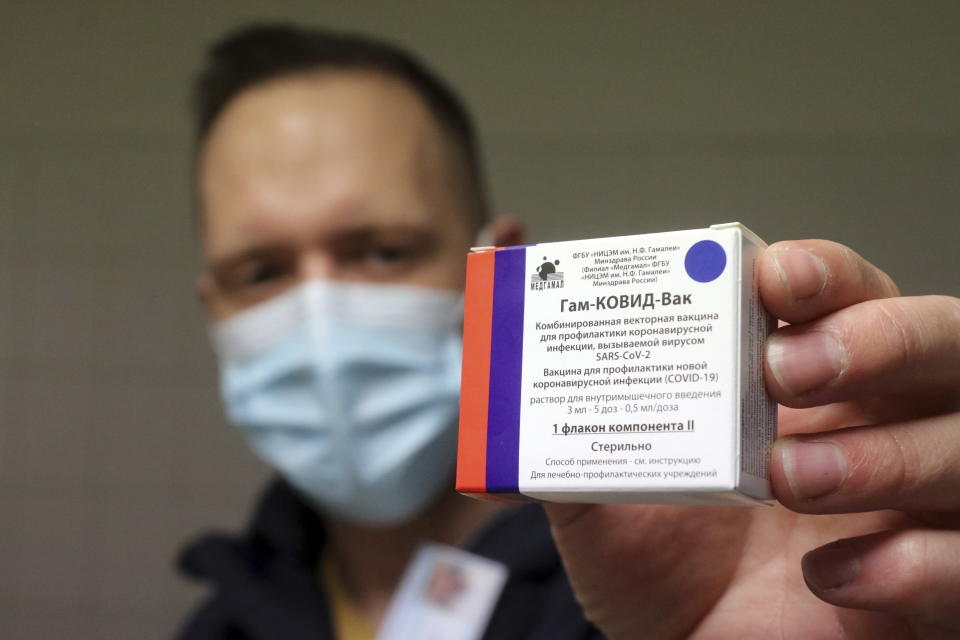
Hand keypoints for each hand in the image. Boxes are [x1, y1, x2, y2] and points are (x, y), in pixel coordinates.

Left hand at [545, 240, 959, 638]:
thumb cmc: (652, 562)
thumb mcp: (597, 497)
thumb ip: (558, 436)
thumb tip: (488, 377)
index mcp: (799, 380)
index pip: (845, 293)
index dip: (823, 272)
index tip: (771, 277)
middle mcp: (874, 422)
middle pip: (938, 340)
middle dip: (876, 340)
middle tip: (784, 369)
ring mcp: (915, 499)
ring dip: (885, 453)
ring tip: (788, 479)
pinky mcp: (932, 583)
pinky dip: (911, 562)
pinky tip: (826, 575)